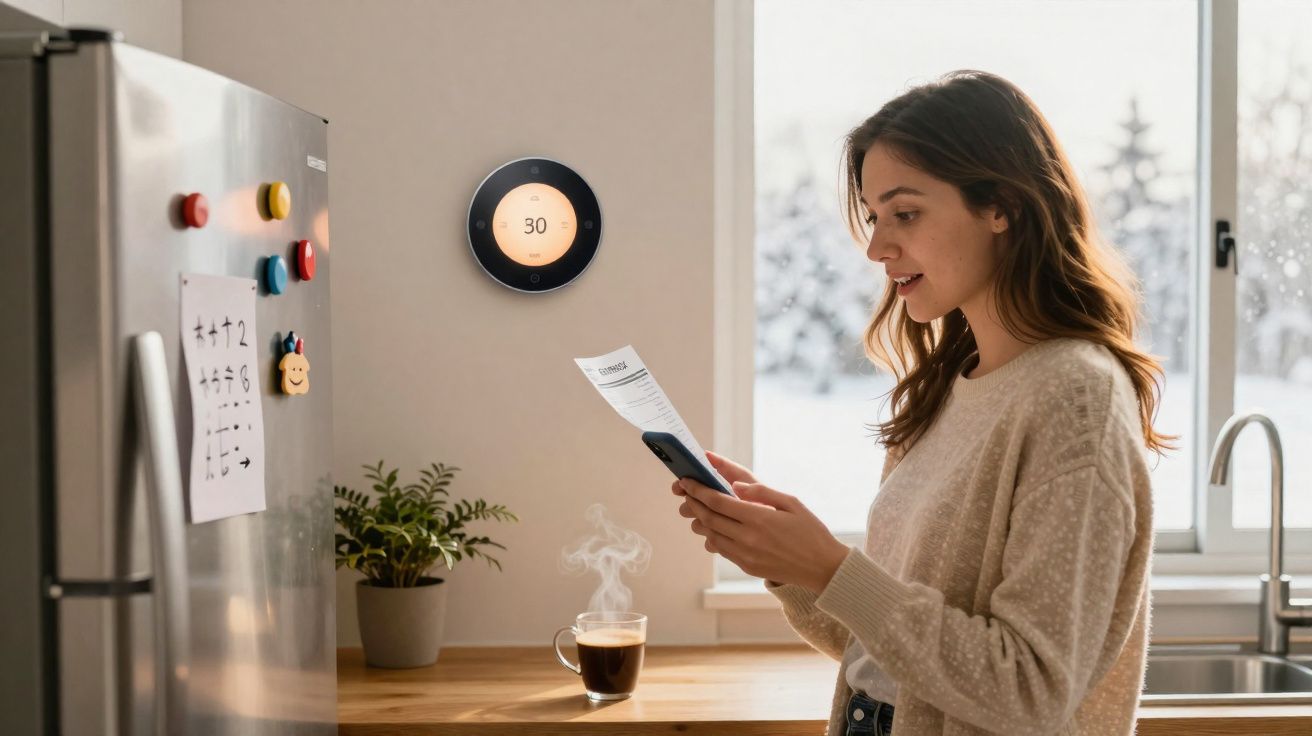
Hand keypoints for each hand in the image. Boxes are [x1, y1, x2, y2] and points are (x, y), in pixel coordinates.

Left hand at [671, 453, 848, 594]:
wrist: (822, 568)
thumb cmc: (810, 531)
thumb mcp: (791, 503)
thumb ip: (761, 491)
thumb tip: (735, 485)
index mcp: (759, 518)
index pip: (718, 501)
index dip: (698, 490)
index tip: (687, 481)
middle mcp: (748, 538)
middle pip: (709, 518)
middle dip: (693, 502)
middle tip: (684, 492)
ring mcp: (746, 555)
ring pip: (711, 535)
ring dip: (698, 520)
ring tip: (694, 508)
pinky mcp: (747, 567)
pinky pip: (721, 550)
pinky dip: (711, 536)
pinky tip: (711, 527)